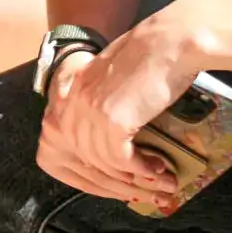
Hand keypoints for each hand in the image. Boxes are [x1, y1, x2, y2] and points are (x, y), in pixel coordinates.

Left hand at [37, 20, 195, 206]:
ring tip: (161, 182)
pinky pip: (122, 159)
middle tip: (143, 190)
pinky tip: (159, 170)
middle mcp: (69, 104)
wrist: (168, 41)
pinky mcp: (111, 120)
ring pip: (104, 163)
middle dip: (115, 181)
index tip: (114, 184)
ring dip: (134, 179)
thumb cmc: (147, 61)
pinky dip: (142, 170)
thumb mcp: (107, 83)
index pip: (63, 149)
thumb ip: (95, 108)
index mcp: (65, 95)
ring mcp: (87, 112)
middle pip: (84, 160)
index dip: (89, 173)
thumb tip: (105, 147)